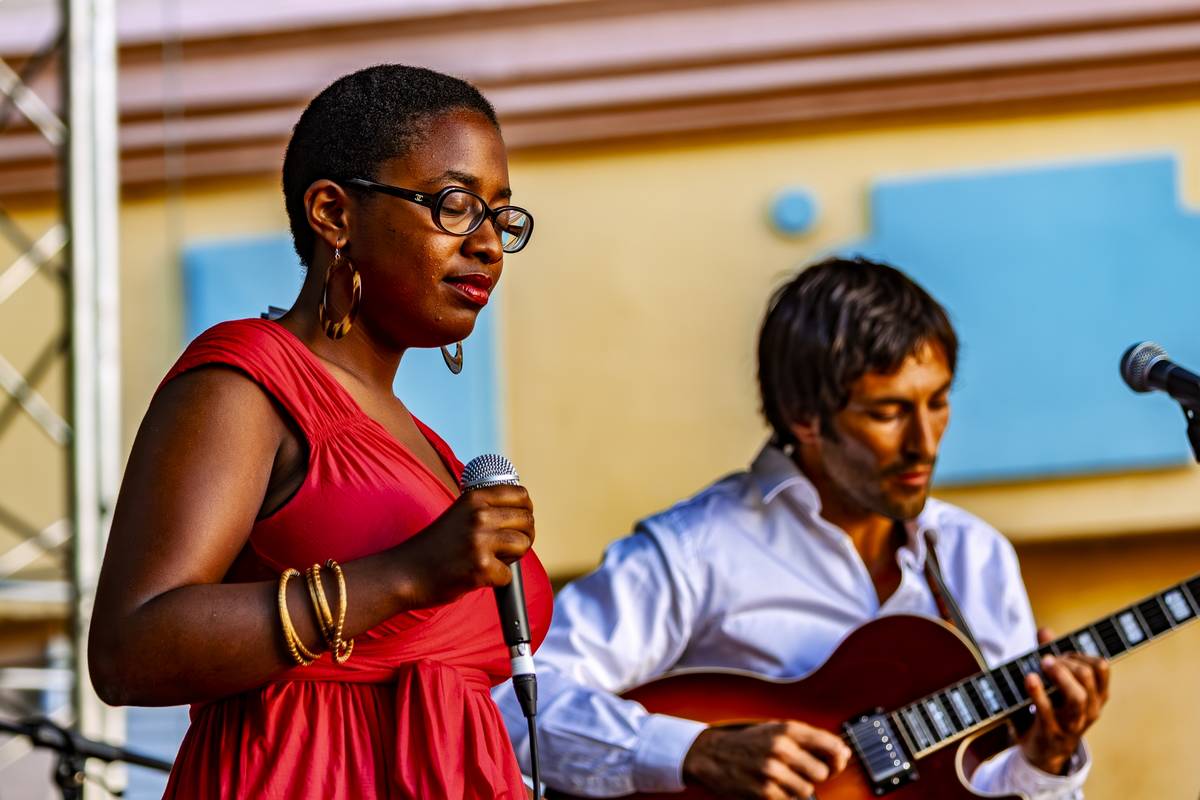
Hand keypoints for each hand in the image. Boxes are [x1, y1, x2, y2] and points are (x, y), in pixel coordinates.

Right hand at [391, 485, 534, 607]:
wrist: (404, 573)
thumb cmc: (435, 546)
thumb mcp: (459, 513)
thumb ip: (487, 509)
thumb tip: (524, 512)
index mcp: (475, 497)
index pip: (521, 495)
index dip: (525, 511)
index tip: (518, 522)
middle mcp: (479, 515)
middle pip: (527, 520)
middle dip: (523, 536)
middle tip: (506, 548)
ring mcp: (480, 541)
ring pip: (523, 545)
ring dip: (513, 557)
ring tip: (492, 560)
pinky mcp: (481, 567)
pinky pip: (508, 575)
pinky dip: (496, 580)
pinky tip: (477, 576)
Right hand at [682, 721, 851, 799]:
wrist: (712, 754)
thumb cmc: (750, 742)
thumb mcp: (778, 729)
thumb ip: (810, 738)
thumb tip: (843, 752)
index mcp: (787, 729)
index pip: (831, 745)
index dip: (838, 758)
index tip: (835, 761)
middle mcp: (781, 747)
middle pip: (822, 773)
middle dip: (816, 775)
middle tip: (802, 771)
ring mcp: (771, 770)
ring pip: (807, 789)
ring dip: (799, 788)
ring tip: (784, 779)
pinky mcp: (763, 791)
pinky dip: (786, 797)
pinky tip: (774, 787)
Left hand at [1020, 627, 1109, 774]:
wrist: (1042, 751)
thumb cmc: (1051, 709)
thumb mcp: (1053, 684)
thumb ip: (1049, 656)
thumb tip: (1045, 631)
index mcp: (1096, 695)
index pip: (1100, 667)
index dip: (1080, 652)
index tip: (1061, 652)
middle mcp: (1089, 709)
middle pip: (1087, 677)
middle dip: (1066, 661)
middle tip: (1046, 658)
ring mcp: (1072, 723)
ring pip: (1077, 697)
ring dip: (1059, 675)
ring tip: (1043, 663)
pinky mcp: (1051, 732)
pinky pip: (1048, 712)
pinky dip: (1038, 692)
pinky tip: (1029, 678)